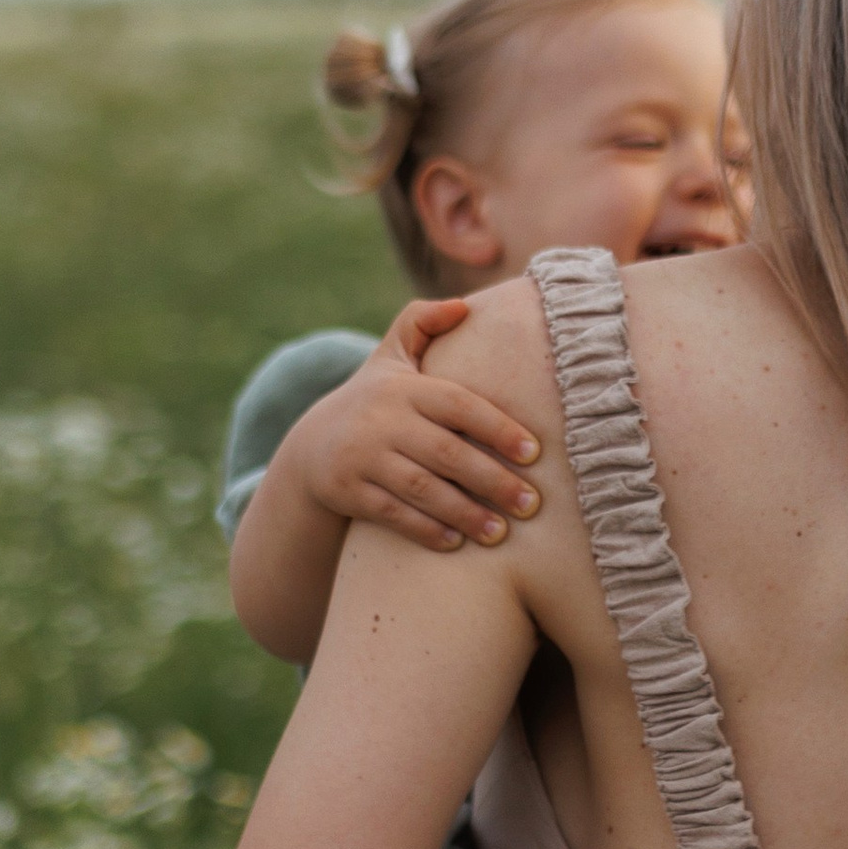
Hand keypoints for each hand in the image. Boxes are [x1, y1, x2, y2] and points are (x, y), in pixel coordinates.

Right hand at [282, 300, 543, 551]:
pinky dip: (427, 529)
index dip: (498, 428)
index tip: (535, 453)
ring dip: (466, 512)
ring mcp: (362, 456)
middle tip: (533, 504)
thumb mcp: (391, 356)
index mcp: (404, 387)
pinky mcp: (346, 490)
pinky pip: (393, 514)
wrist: (312, 447)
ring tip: (502, 533)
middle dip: (494, 480)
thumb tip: (463, 305)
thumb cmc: (375, 400)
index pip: (460, 405)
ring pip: (422, 489)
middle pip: (447, 453)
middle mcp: (382, 419)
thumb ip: (422, 323)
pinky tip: (458, 543)